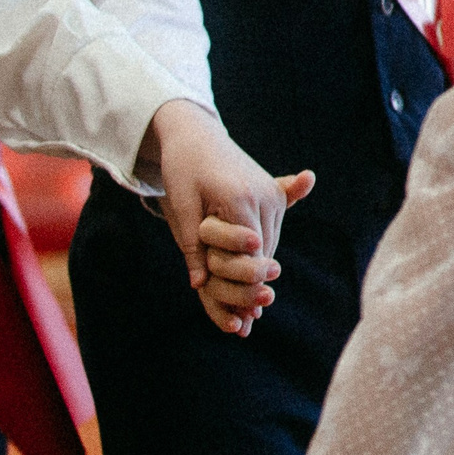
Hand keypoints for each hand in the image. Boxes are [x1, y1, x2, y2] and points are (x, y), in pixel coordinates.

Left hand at [140, 100, 317, 335]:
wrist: (194, 133)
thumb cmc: (183, 168)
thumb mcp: (180, 206)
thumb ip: (192, 246)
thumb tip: (198, 286)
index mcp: (240, 198)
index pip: (249, 252)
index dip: (243, 282)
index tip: (243, 316)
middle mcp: (264, 196)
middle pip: (263, 252)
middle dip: (251, 284)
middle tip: (245, 321)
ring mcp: (272, 193)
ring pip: (269, 245)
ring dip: (257, 270)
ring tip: (249, 309)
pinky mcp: (273, 193)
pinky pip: (273, 229)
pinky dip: (266, 250)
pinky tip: (270, 271)